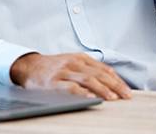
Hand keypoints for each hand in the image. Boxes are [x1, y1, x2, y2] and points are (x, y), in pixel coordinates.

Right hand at [9, 52, 131, 100]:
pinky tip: (91, 98)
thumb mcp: (72, 63)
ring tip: (113, 98)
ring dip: (103, 89)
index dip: (117, 80)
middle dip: (115, 85)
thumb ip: (88, 69)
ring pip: (88, 80)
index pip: (104, 69)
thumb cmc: (53, 67)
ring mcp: (64, 71)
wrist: (29, 66)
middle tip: (126, 95)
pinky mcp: (54, 82)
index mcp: (81, 57)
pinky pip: (71, 88)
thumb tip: (109, 82)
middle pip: (99, 74)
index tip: (126, 90)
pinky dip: (83, 93)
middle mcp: (74, 62)